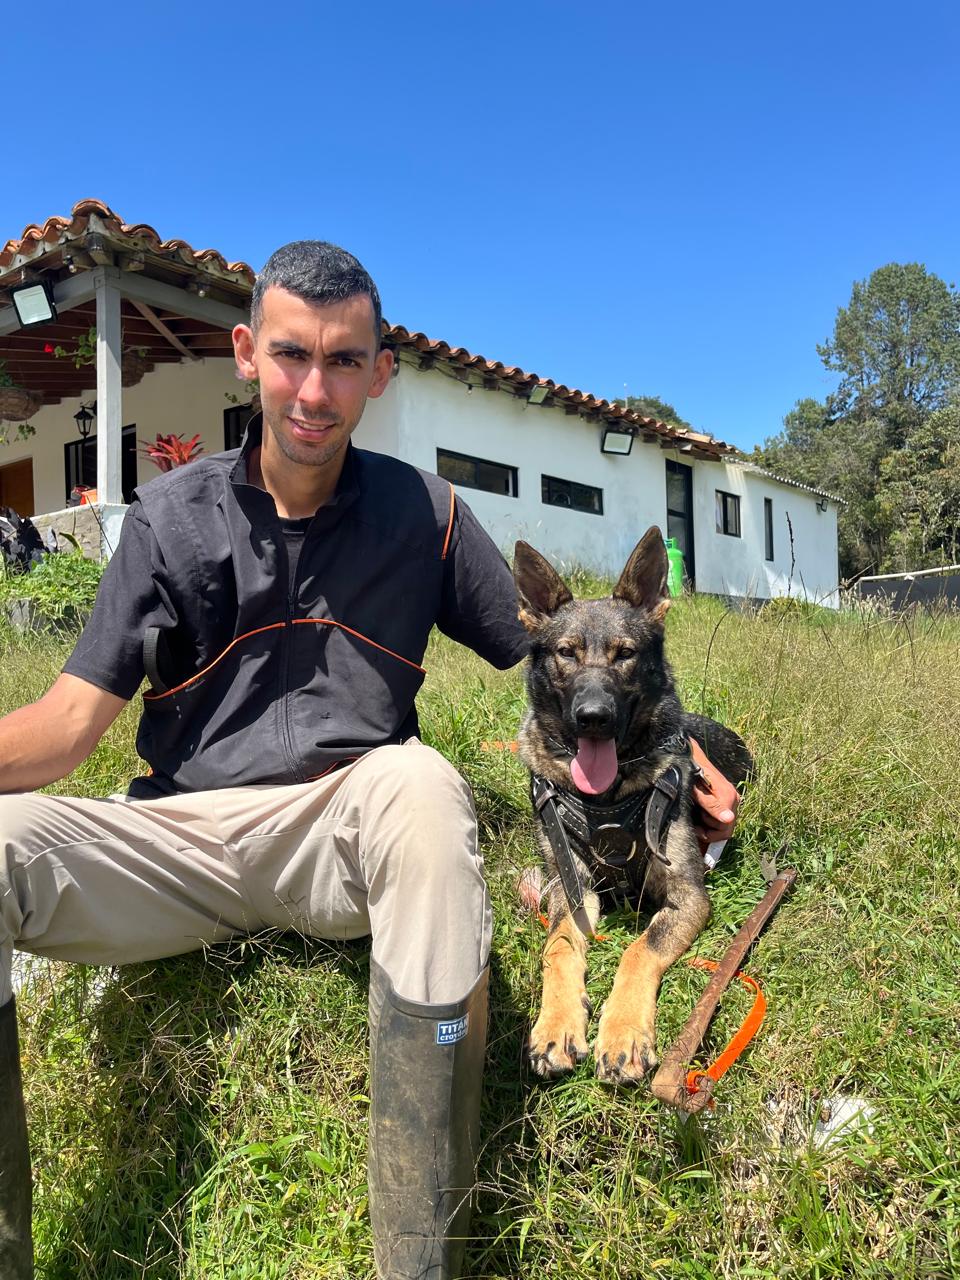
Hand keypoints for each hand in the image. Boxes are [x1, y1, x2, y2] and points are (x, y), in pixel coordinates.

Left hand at [688, 737, 738, 854]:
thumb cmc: (691, 773)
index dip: (708, 833)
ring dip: (709, 826)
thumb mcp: (697, 791)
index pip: (724, 830)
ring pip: (724, 825)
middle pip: (726, 830)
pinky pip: (722, 818)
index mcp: (728, 798)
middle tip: (694, 823)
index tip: (694, 828)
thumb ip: (712, 805)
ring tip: (696, 817)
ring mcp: (732, 799)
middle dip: (709, 831)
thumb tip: (729, 819)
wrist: (690, 757)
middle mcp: (734, 799)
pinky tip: (700, 815)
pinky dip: (710, 821)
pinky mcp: (728, 798)